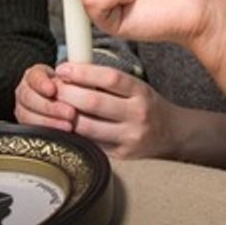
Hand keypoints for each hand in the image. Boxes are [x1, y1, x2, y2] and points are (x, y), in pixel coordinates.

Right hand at [13, 63, 77, 131]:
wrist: (69, 102)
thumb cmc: (70, 87)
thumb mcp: (71, 80)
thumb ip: (71, 79)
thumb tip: (75, 80)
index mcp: (34, 76)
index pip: (33, 77)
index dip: (42, 84)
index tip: (53, 90)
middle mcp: (24, 91)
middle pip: (29, 98)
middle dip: (49, 107)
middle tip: (70, 112)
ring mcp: (23, 109)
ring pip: (27, 116)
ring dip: (49, 122)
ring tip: (68, 126)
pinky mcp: (26, 126)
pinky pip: (32, 130)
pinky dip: (47, 132)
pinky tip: (61, 134)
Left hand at [51, 61, 178, 159]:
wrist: (172, 134)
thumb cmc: (147, 106)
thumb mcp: (136, 87)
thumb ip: (108, 82)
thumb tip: (72, 72)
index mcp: (140, 92)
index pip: (109, 77)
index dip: (82, 72)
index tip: (64, 69)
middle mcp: (137, 115)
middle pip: (93, 102)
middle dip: (67, 94)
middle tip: (53, 88)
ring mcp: (129, 137)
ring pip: (87, 127)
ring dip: (65, 116)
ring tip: (55, 106)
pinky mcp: (121, 155)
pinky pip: (91, 143)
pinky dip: (75, 133)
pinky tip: (65, 125)